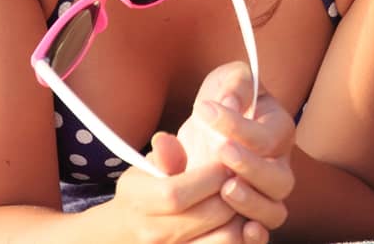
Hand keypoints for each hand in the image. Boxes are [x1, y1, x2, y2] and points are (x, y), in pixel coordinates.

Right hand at [101, 130, 247, 243]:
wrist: (131, 231)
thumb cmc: (145, 192)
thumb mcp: (147, 169)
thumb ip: (164, 156)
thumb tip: (165, 140)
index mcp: (138, 202)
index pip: (177, 194)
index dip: (210, 177)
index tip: (226, 164)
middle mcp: (153, 234)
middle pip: (210, 215)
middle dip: (233, 191)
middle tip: (240, 177)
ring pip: (226, 237)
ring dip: (241, 214)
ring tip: (240, 198)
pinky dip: (242, 234)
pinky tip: (239, 218)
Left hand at [179, 61, 295, 238]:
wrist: (209, 127)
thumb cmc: (224, 100)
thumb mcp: (228, 81)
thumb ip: (233, 85)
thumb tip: (228, 101)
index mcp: (278, 131)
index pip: (266, 135)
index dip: (238, 126)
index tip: (205, 111)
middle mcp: (279, 165)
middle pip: (279, 179)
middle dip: (252, 167)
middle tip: (222, 151)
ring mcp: (267, 195)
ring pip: (274, 210)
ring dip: (252, 203)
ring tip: (226, 188)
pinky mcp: (250, 215)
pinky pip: (262, 233)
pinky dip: (255, 237)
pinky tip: (241, 229)